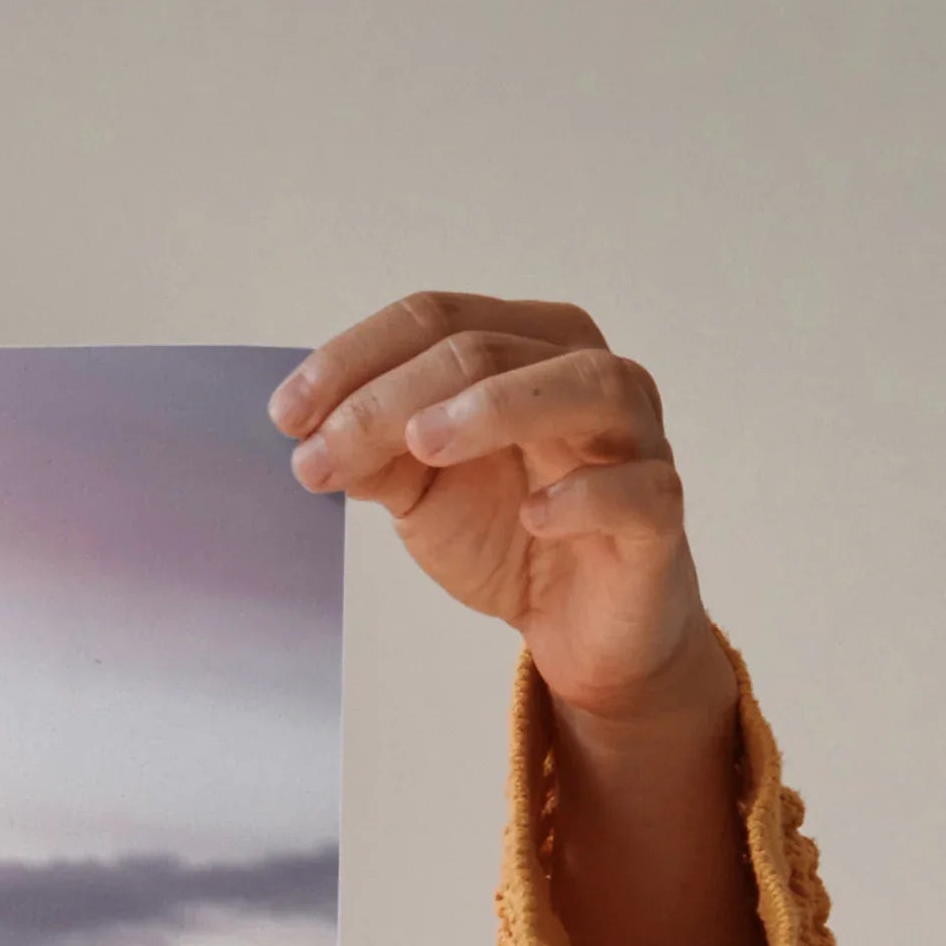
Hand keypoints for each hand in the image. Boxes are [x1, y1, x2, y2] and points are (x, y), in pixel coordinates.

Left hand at [276, 292, 759, 945]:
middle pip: (488, 349)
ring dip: (496, 407)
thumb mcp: (421, 490)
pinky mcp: (658, 514)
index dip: (356, 358)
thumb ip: (375, 453)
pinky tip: (534, 514)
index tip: (286, 416)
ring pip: (582, 386)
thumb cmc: (508, 533)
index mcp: (526, 348)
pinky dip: (585, 495)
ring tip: (422, 444)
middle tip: (323, 451)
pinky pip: (637, 489)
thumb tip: (311, 433)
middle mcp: (586, 373)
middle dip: (392, 397)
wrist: (578, 625)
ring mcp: (634, 438)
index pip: (437, 319)